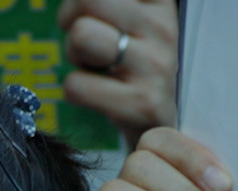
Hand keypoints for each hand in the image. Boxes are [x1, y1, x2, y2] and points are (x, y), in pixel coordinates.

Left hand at [58, 0, 179, 149]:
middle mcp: (165, 26)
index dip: (83, 0)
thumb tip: (80, 1)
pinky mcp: (143, 104)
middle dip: (72, 20)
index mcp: (161, 1)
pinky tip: (100, 95)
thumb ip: (106, 5)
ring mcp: (157, 65)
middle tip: (87, 44)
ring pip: (81, 35)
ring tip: (96, 67)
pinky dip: (76, 91)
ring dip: (74, 55)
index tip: (95, 16)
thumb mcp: (132, 22)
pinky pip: (75, 85)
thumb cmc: (136, 66)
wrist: (163, 129)